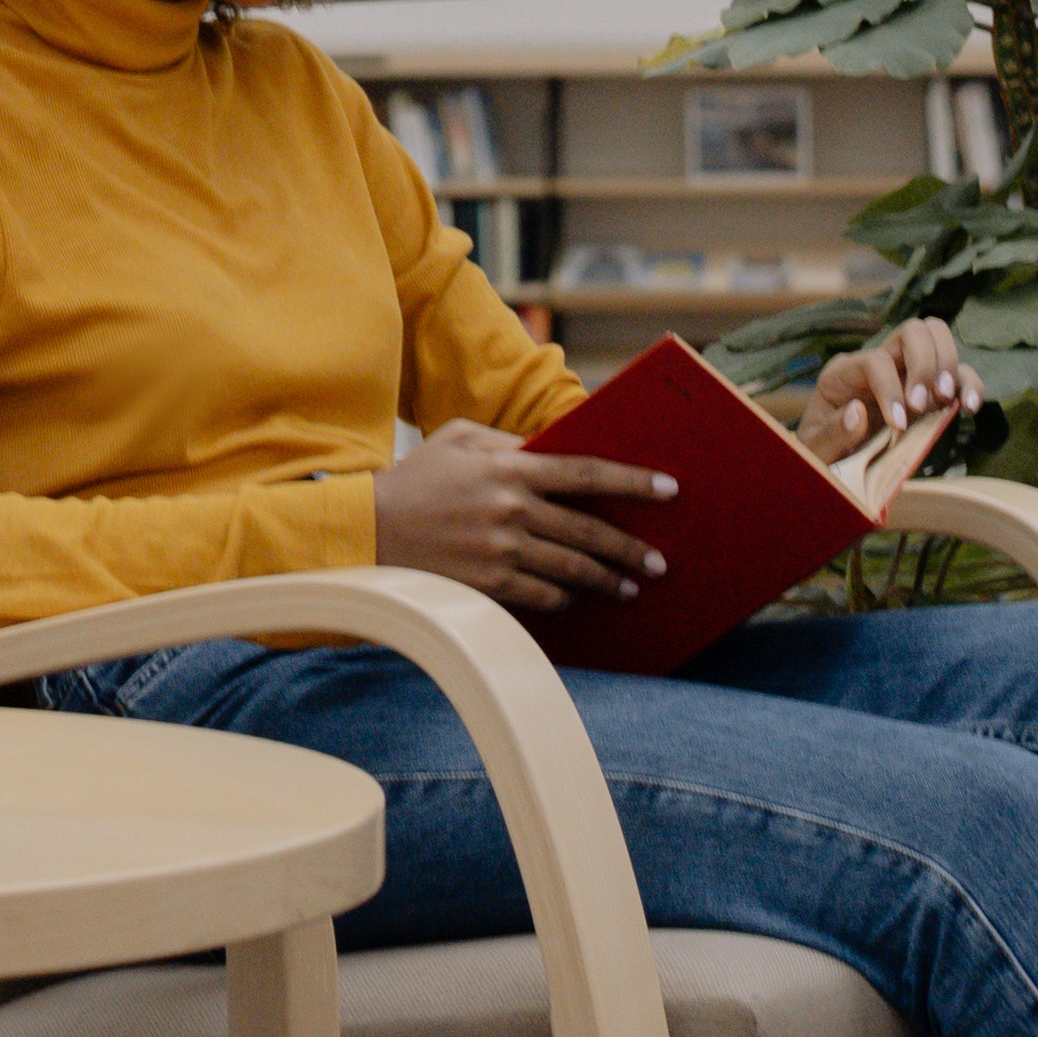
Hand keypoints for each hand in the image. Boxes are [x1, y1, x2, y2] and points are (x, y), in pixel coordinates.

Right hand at [371, 419, 672, 612]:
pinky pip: (544, 596)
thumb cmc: (416, 479)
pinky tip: (579, 596)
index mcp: (509, 468)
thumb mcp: (457, 440)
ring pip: (573, 570)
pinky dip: (566, 597)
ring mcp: (501, 552)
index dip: (633, 482)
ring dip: (609, 580)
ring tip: (631, 585)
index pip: (586, 473)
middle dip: (631, 547)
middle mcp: (511, 510)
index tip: (670, 489)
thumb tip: (552, 451)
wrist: (367, 531)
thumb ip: (506, 443)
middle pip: (589, 531)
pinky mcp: (489, 586)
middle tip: (659, 560)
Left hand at [796, 318, 975, 465]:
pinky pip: (958, 373)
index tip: (898, 424)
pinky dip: (969, 384)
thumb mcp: (816, 446)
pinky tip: (970, 406)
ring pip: (937, 337)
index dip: (889, 388)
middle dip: (925, 364)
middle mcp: (879, 362)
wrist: (834, 456)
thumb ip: (832, 434)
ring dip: (949, 366)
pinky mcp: (930, 390)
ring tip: (946, 401)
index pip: (875, 360)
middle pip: (913, 331)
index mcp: (845, 372)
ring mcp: (906, 371)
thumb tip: (857, 412)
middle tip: (922, 405)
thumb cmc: (823, 447)